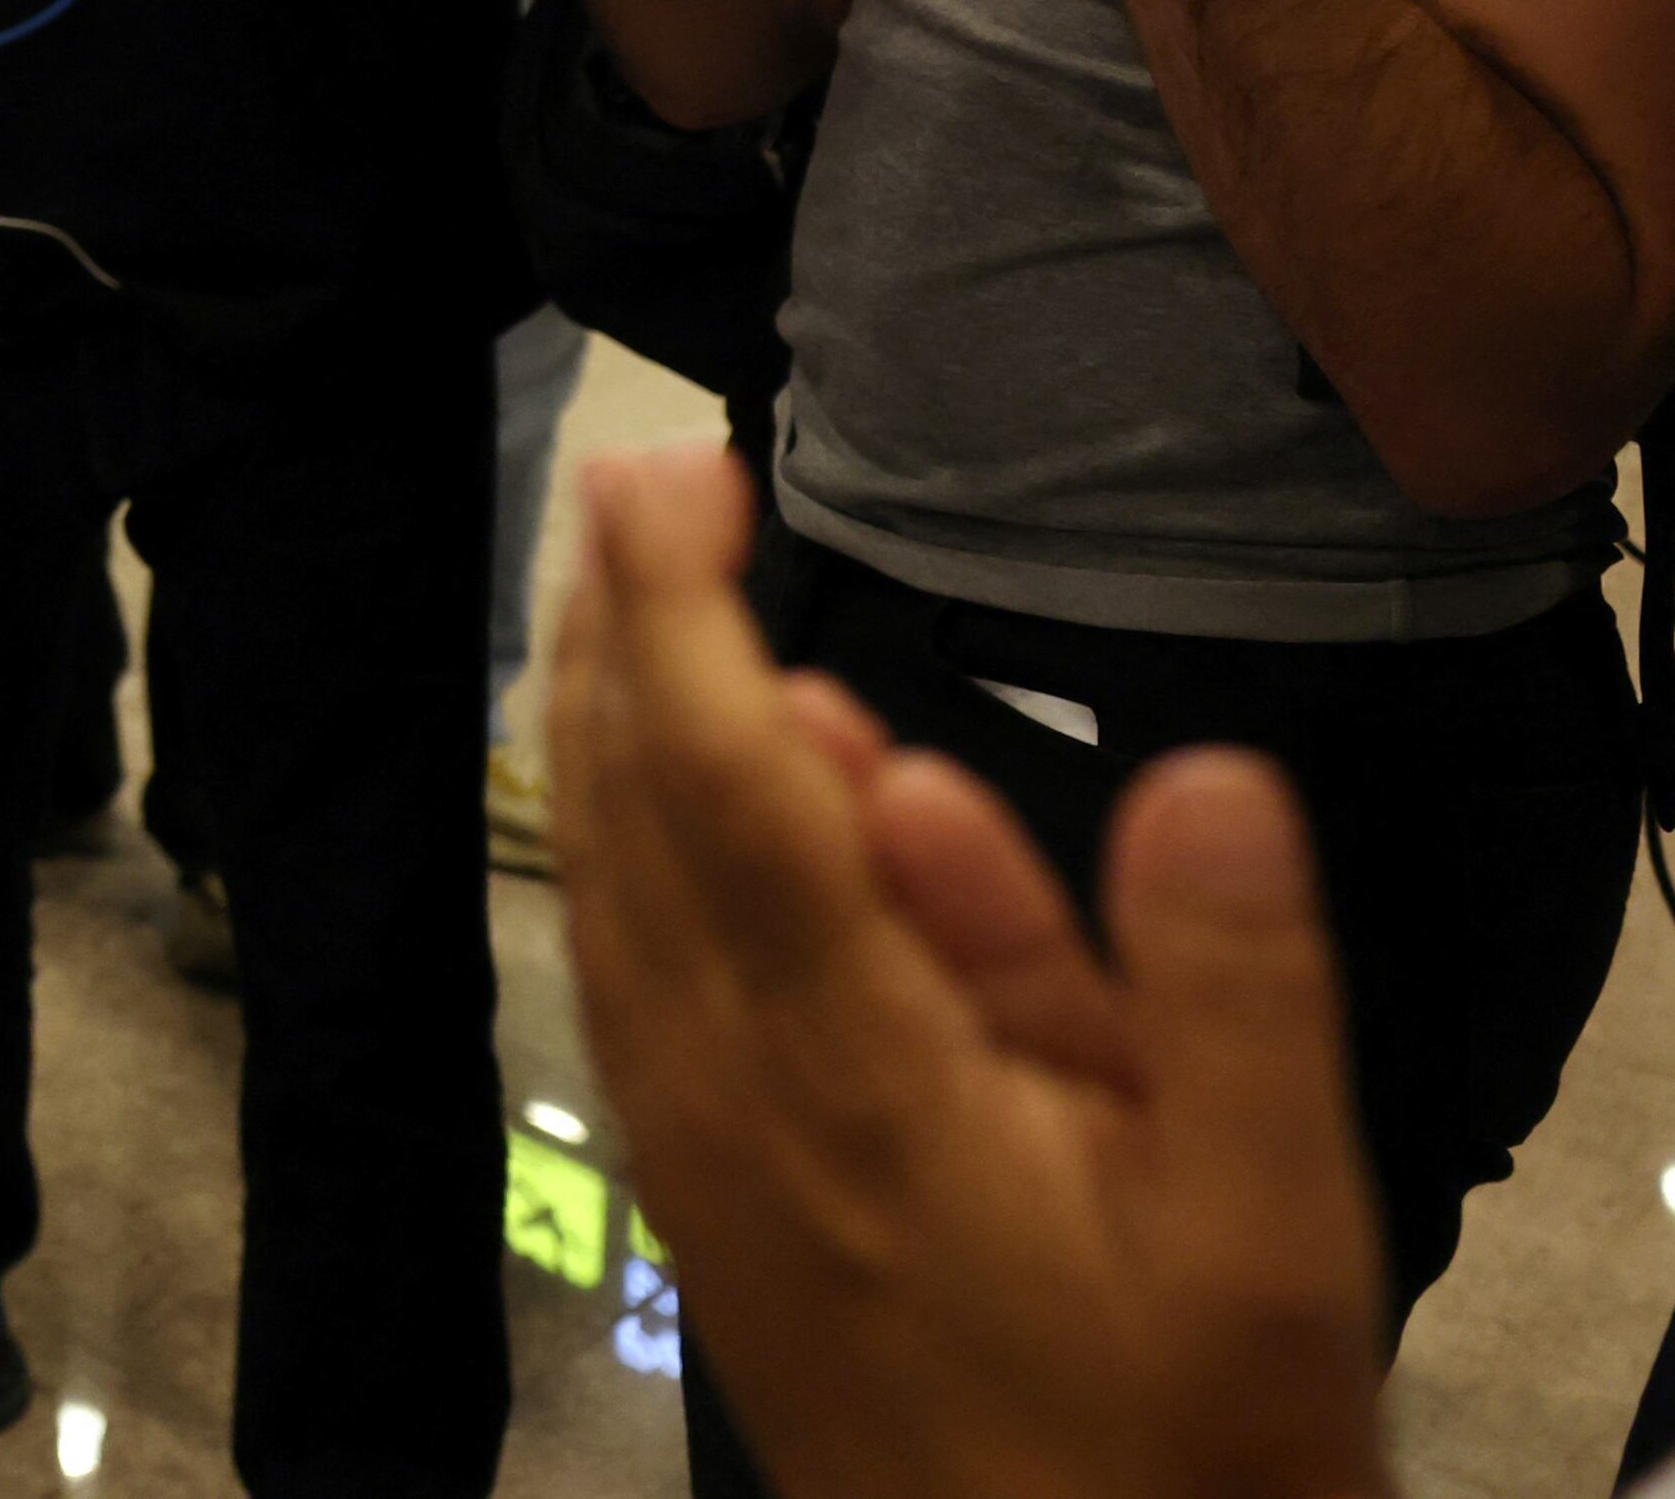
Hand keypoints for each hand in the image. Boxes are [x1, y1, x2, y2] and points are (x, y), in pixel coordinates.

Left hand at [551, 442, 1388, 1498]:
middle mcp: (737, 1096)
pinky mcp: (698, 1185)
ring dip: (602, 717)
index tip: (671, 475)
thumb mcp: (1274, 1234)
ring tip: (625, 582)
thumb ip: (1226, 998)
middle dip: (621, 627)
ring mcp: (697, 1144)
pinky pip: (620, 966)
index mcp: (866, 1081)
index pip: (739, 794)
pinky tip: (637, 786)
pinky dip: (612, 839)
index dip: (685, 617)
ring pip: (606, 880)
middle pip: (632, 811)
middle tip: (644, 482)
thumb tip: (1201, 777)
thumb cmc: (1178, 1455)